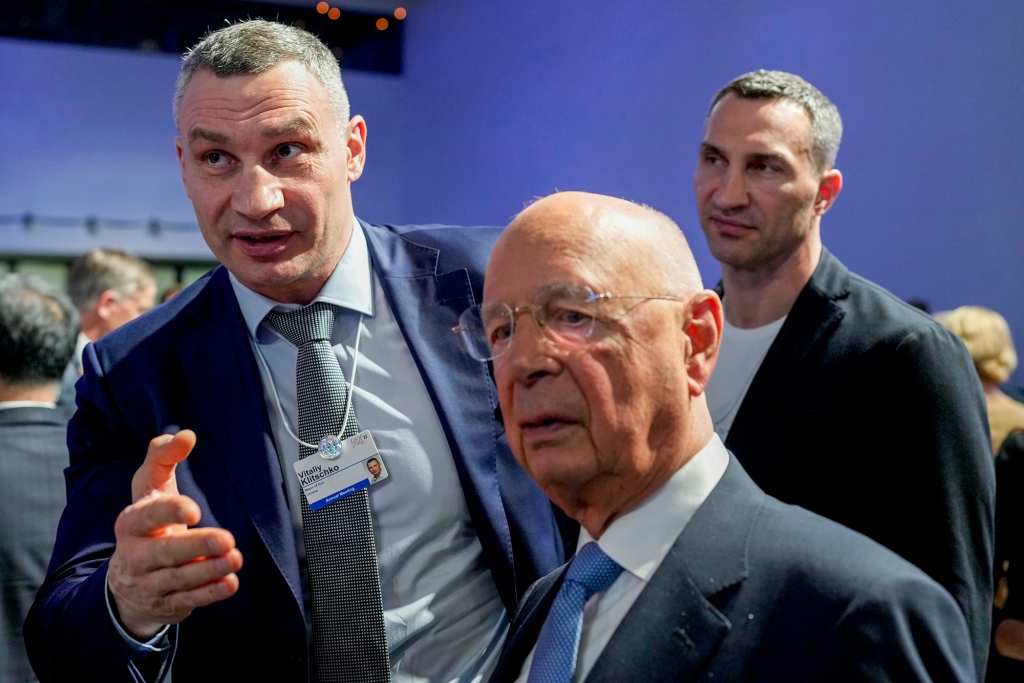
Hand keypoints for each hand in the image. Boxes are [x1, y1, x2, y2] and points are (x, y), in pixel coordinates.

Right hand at [107, 430, 242, 639]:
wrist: (128, 580)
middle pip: (164, 553)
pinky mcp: (166, 603)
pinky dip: (209, 594)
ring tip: (234, 559)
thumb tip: (186, 435)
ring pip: (178, 579)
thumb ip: (163, 456)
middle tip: (227, 539)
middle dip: (196, 546)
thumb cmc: (148, 522)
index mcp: (130, 523)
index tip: (194, 510)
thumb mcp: (150, 487)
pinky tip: (230, 584)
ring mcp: (149, 583)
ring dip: (208, 570)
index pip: (147, 516)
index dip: (168, 512)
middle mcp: (135, 555)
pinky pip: (188, 600)